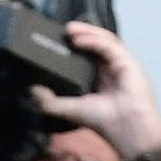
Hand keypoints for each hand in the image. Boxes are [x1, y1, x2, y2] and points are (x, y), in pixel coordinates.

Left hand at [32, 21, 160, 160]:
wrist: (128, 131)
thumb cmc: (105, 122)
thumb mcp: (72, 110)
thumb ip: (52, 102)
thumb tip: (32, 90)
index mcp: (101, 76)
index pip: (89, 53)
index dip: (76, 44)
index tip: (59, 39)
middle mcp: (112, 67)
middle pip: (97, 42)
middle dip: (81, 33)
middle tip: (64, 29)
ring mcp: (121, 62)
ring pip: (105, 40)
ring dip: (86, 32)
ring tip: (69, 30)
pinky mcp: (128, 61)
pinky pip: (109, 46)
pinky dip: (94, 41)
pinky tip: (79, 39)